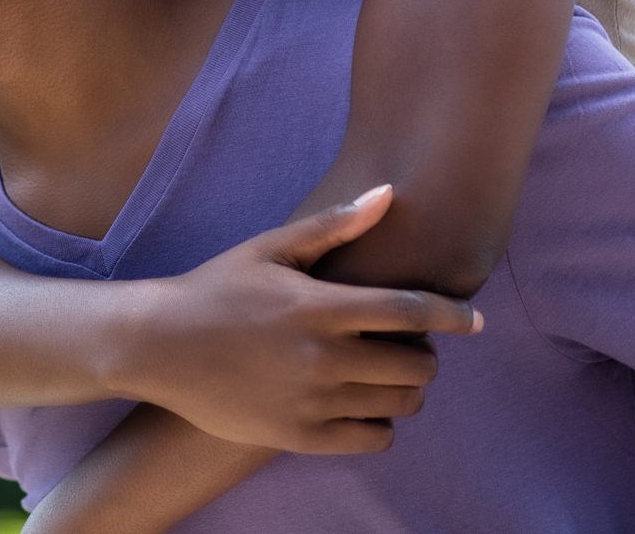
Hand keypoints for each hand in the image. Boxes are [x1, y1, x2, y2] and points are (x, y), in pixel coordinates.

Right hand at [111, 186, 483, 453]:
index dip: (453, 315)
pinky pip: (372, 439)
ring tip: (385, 374)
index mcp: (321, 305)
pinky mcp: (299, 436)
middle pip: (416, 366)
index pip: (412, 312)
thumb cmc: (217, 288)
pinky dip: (380, 424)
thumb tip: (389, 194)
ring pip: (399, 405)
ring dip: (405, 389)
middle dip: (425, 355)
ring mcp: (312, 401)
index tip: (475, 321)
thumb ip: (334, 225)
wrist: (159, 344)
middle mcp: (323, 357)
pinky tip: (363, 405)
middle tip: (406, 346)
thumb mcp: (270, 247)